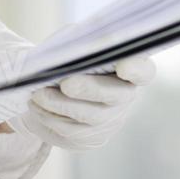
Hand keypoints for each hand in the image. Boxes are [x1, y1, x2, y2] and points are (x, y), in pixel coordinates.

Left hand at [10, 56, 155, 150]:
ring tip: (37, 94)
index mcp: (128, 68)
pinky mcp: (92, 137)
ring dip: (60, 105)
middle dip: (88, 89)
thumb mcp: (73, 43)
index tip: (123, 64)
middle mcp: (125, 96)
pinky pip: (72, 131)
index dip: (137, 69)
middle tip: (65, 83)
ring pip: (89, 117)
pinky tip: (36, 106)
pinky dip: (50, 117)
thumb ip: (76, 42)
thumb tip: (68, 46)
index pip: (143, 71)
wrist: (56, 89)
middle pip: (114, 96)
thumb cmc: (69, 58)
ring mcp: (111, 119)